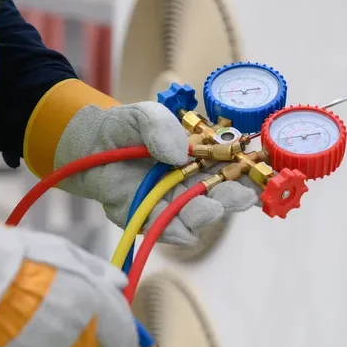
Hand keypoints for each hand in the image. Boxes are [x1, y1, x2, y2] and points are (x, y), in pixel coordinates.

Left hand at [54, 102, 260, 244]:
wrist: (85, 144)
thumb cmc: (124, 127)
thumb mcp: (146, 115)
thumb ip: (162, 126)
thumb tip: (178, 154)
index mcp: (201, 158)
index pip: (232, 167)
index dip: (249, 172)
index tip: (260, 174)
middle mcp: (191, 183)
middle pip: (220, 196)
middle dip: (233, 198)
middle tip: (242, 197)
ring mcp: (170, 203)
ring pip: (195, 217)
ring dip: (205, 215)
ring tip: (211, 208)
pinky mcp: (146, 218)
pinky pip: (164, 230)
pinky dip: (175, 231)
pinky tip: (184, 229)